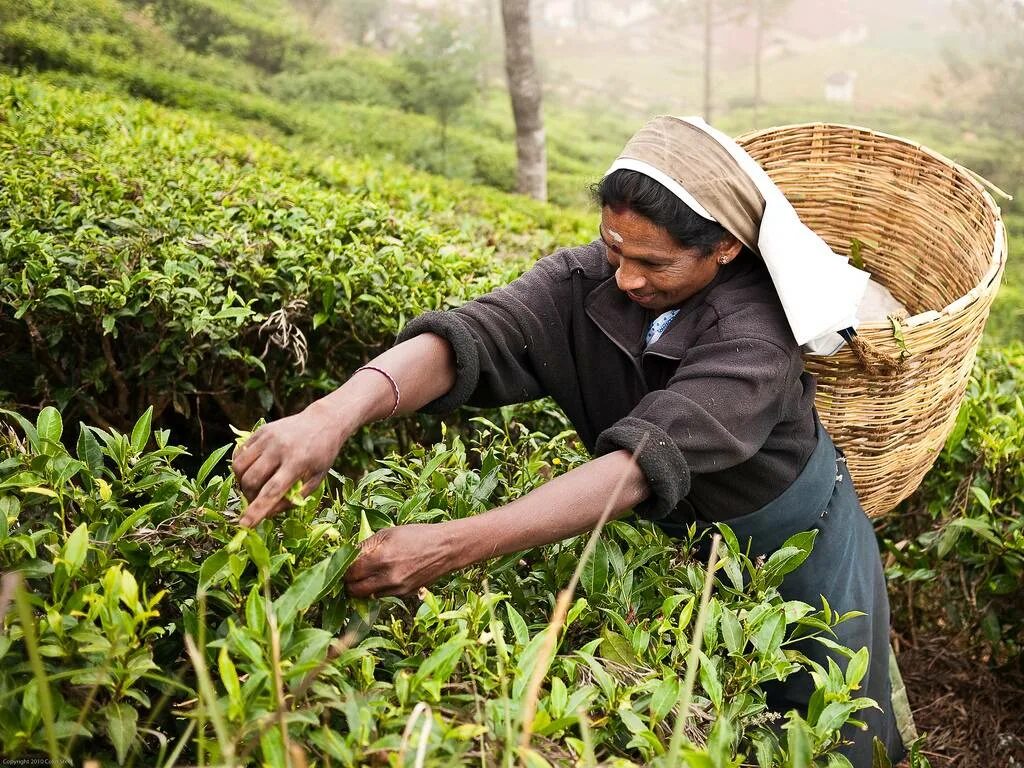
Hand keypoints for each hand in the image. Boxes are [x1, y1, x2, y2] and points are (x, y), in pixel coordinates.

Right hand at [231, 404, 348, 526]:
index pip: (272, 491)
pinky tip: (251, 470)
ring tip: (253, 486)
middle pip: (251, 480)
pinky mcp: (260, 431)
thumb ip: (295, 498)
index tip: (244, 525)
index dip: (256, 510)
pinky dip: (240, 467)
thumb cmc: (322, 455)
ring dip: (241, 482)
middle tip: (256, 501)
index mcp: (297, 463)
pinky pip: (240, 453)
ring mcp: (268, 438)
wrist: (323, 421)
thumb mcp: (317, 479)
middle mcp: (279, 449)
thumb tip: (269, 513)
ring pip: (239, 466)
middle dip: (248, 496)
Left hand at [344, 524, 458, 597]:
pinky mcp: (404, 595)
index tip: (341, 565)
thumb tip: (347, 555)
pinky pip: (381, 596)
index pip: (349, 572)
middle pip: (353, 589)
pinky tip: (384, 577)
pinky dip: (377, 589)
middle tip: (350, 572)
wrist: (446, 549)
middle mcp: (387, 577)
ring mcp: (396, 589)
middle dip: (348, 582)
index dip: (342, 569)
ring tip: (366, 575)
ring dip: (362, 587)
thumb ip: (366, 545)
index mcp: (381, 558)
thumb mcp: (389, 533)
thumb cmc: (418, 535)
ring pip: (366, 595)